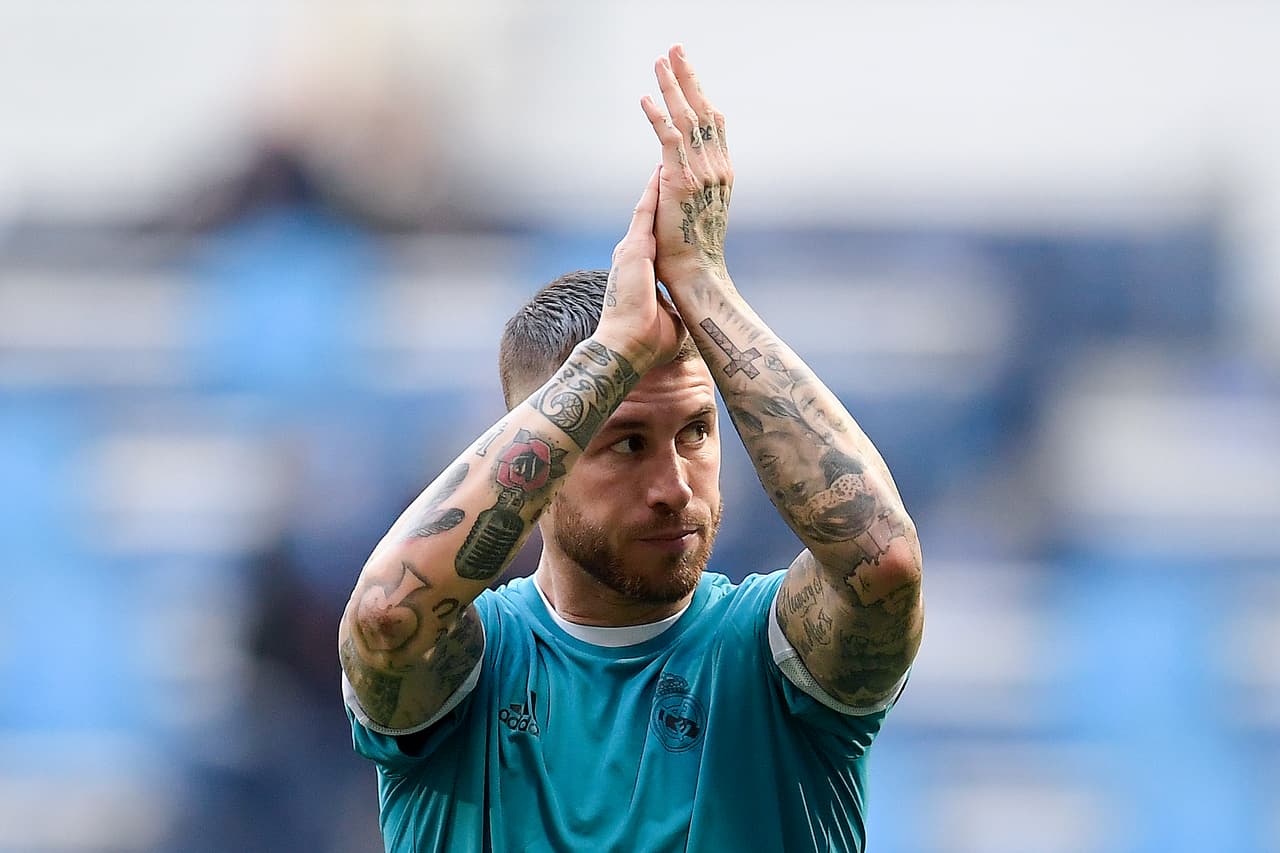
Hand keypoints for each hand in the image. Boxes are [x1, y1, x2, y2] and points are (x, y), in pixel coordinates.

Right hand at [594, 165, 685, 372]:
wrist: (627, 346)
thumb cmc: (647, 340)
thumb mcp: (666, 318)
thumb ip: (671, 305)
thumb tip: (685, 308)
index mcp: (638, 272)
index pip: (652, 238)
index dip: (661, 218)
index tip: (671, 202)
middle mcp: (631, 256)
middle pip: (647, 218)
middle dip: (656, 194)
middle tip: (666, 168)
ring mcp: (629, 251)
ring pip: (645, 210)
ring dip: (654, 186)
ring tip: (663, 162)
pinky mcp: (633, 250)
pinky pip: (644, 214)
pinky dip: (651, 192)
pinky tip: (659, 172)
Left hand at [641, 44, 732, 285]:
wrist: (697, 275)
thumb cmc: (692, 252)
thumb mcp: (697, 210)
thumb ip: (690, 183)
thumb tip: (672, 169)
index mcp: (722, 172)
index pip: (714, 124)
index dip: (701, 94)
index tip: (689, 71)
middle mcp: (717, 167)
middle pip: (703, 110)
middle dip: (689, 77)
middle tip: (676, 49)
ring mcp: (701, 172)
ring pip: (687, 117)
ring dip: (672, 86)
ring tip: (661, 60)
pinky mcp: (680, 181)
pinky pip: (668, 140)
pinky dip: (657, 116)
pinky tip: (646, 98)